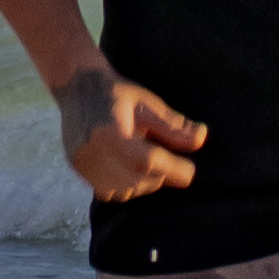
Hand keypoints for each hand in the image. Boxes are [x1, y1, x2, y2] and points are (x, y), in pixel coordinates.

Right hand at [54, 60, 205, 200]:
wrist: (78, 87)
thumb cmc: (117, 93)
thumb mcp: (148, 104)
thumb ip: (172, 126)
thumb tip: (200, 139)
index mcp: (112, 133)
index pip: (148, 161)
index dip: (173, 170)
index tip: (190, 170)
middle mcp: (95, 152)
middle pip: (138, 180)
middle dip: (159, 176)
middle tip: (168, 161)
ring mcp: (84, 164)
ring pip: (125, 190)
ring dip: (143, 182)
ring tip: (146, 161)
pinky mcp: (79, 170)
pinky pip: (109, 191)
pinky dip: (125, 185)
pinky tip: (130, 167)